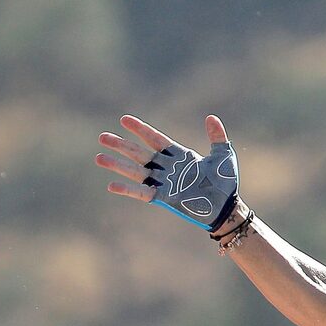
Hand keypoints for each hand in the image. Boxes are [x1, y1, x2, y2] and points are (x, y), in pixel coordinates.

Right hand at [98, 115, 241, 229]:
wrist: (226, 208)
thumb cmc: (225, 184)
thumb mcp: (223, 156)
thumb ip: (216, 136)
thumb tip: (211, 117)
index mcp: (179, 156)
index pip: (155, 139)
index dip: (140, 130)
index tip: (124, 120)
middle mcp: (167, 168)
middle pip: (139, 153)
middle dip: (121, 145)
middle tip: (102, 137)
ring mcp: (164, 183)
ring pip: (136, 171)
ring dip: (118, 165)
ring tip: (99, 157)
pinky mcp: (164, 198)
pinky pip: (142, 192)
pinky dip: (128, 189)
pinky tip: (111, 185)